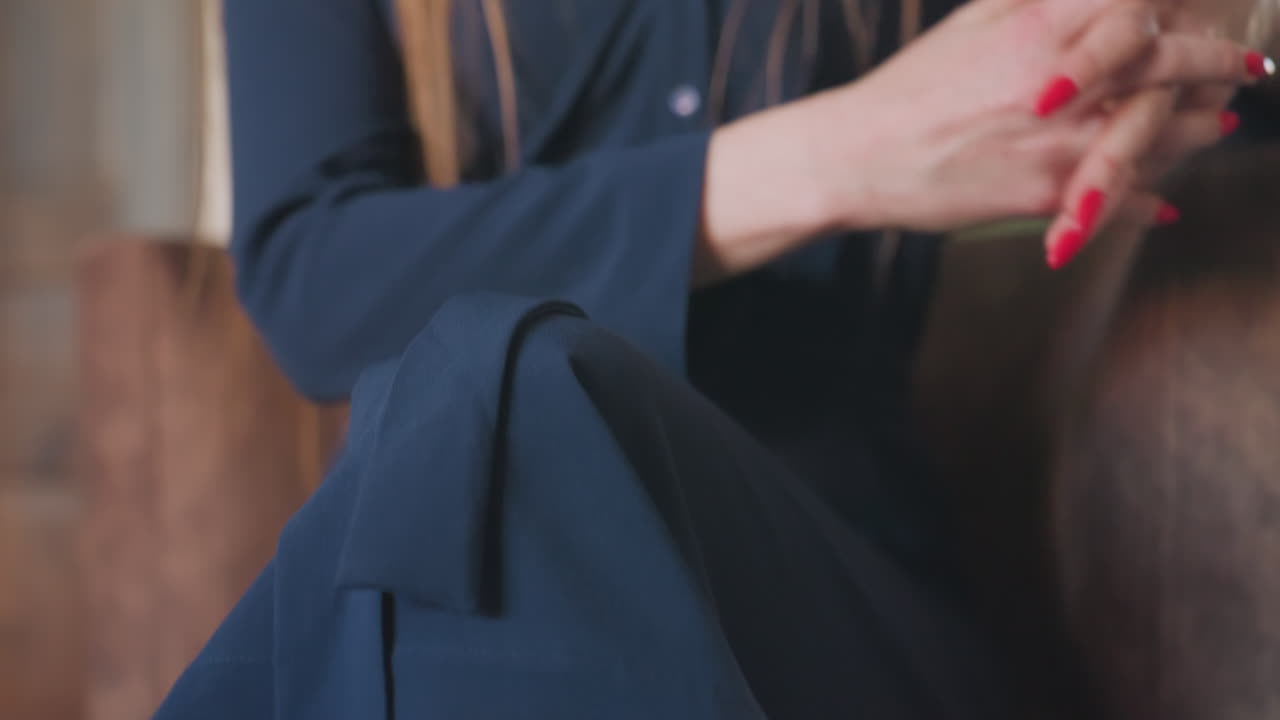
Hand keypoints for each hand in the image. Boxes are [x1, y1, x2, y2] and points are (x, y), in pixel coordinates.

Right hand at [803, 0, 1262, 233]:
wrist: (857, 157)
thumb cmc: (909, 89)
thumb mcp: (973, 22)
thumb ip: (1037, 1)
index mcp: (1042, 28)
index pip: (1142, 8)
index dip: (1186, 7)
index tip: (1208, 8)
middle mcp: (1062, 83)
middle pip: (1170, 66)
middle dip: (1217, 64)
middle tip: (1246, 67)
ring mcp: (1058, 143)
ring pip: (1159, 135)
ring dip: (1197, 129)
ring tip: (1214, 125)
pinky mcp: (1046, 195)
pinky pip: (1122, 200)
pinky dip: (1150, 201)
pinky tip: (1165, 201)